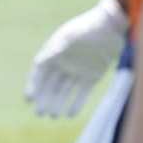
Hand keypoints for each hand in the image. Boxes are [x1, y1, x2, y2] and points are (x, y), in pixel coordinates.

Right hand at [25, 0, 128, 116]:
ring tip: (53, 116)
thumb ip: (56, 48)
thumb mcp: (71, 35)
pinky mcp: (92, 76)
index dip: (33, 85)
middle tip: (40, 114)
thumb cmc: (89, 27)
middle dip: (44, 100)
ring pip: (64, 91)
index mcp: (55, 52)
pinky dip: (76, 103)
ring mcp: (78, 71)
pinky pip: (82, 93)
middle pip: (50, 85)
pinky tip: (70, 114)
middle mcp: (64, 63)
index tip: (29, 99)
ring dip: (57, 104)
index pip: (39, 72)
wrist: (113, 25)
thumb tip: (40, 60)